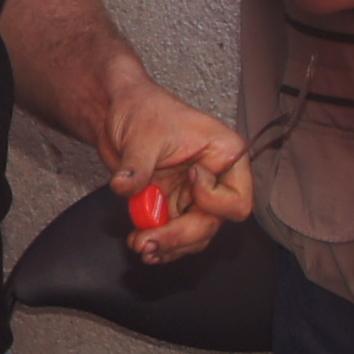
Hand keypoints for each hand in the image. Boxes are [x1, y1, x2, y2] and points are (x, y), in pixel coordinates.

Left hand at [106, 90, 253, 261]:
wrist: (116, 112)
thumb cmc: (142, 108)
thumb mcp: (142, 136)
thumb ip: (137, 166)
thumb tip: (126, 188)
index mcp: (224, 154)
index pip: (236, 200)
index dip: (211, 200)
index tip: (188, 179)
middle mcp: (214, 179)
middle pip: (212, 224)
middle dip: (180, 236)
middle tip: (149, 242)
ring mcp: (192, 195)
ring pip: (194, 235)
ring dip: (168, 246)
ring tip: (141, 245)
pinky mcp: (172, 204)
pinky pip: (174, 233)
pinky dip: (160, 244)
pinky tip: (143, 245)